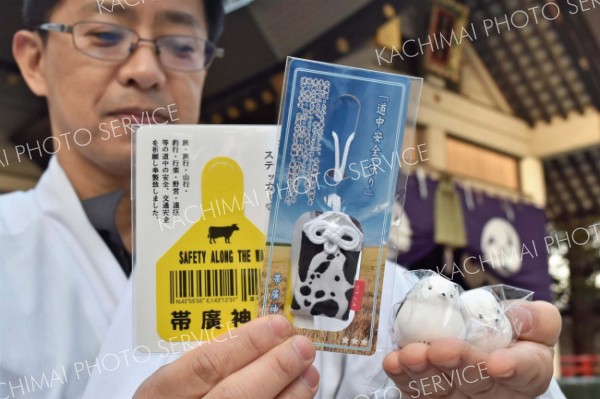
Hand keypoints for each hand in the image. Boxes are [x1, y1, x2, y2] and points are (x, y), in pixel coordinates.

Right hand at [134, 315, 318, 398]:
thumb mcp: (172, 385)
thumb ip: (206, 364)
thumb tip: (259, 338)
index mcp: (159, 395)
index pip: (206, 365)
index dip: (246, 343)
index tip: (276, 325)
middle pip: (235, 394)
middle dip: (275, 367)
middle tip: (301, 346)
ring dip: (289, 394)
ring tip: (308, 371)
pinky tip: (299, 396)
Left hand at [383, 301, 560, 397]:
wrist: (474, 337)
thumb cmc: (509, 333)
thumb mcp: (532, 322)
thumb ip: (535, 318)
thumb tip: (521, 314)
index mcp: (526, 372)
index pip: (526, 372)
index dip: (513, 367)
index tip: (497, 362)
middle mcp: (494, 392)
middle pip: (477, 383)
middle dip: (458, 365)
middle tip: (442, 350)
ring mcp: (460, 397)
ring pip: (441, 389)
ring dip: (423, 371)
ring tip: (411, 354)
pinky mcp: (430, 395)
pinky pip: (414, 389)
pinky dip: (402, 375)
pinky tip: (393, 362)